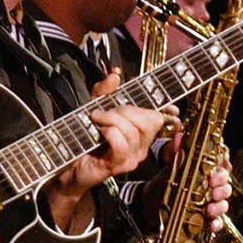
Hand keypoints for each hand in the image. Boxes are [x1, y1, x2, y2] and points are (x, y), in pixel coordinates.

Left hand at [56, 102, 174, 196]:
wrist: (69, 165)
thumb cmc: (84, 138)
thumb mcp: (94, 107)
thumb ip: (104, 91)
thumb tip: (115, 77)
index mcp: (140, 131)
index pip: (161, 119)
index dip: (168, 110)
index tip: (172, 106)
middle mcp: (142, 145)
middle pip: (150, 120)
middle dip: (127, 110)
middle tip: (105, 112)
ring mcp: (132, 156)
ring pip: (133, 130)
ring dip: (111, 119)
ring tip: (97, 120)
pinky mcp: (119, 164)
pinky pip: (121, 143)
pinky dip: (109, 132)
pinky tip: (98, 132)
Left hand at [140, 136, 230, 231]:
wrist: (148, 207)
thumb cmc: (162, 185)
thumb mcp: (169, 171)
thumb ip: (178, 154)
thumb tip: (180, 135)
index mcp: (204, 173)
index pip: (222, 168)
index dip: (222, 170)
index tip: (214, 173)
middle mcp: (209, 188)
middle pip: (225, 186)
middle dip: (222, 188)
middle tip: (213, 190)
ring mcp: (208, 203)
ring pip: (223, 203)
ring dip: (220, 206)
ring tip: (209, 208)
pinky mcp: (204, 219)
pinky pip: (216, 221)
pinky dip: (216, 223)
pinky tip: (212, 224)